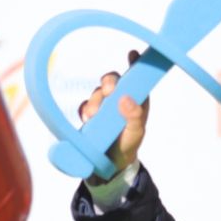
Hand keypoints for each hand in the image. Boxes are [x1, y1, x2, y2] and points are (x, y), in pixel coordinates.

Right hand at [78, 51, 148, 181]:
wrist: (109, 166)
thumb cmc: (127, 146)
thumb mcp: (136, 134)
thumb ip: (134, 117)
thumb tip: (126, 99)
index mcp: (136, 101)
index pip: (136, 78)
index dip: (135, 63)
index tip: (132, 54)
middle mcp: (119, 100)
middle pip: (113, 81)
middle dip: (109, 81)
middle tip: (108, 89)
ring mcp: (104, 107)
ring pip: (97, 93)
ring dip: (95, 101)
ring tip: (94, 117)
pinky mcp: (90, 115)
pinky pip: (84, 106)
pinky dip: (84, 110)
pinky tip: (87, 119)